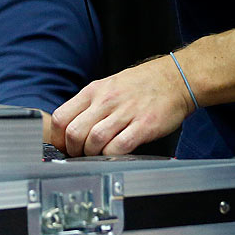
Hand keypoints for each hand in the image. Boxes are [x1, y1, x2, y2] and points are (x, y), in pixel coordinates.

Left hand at [50, 55, 196, 156]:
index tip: (63, 147)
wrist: (176, 78)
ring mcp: (125, 113)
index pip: (61, 117)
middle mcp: (106, 100)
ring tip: (98, 156)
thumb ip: (90, 105)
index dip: (57, 139)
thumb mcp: (109, 86)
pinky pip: (118, 147)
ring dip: (92, 155)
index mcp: (94, 91)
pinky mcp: (143, 125)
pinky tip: (115, 155)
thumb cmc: (143, 84)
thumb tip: (71, 129)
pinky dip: (112, 156)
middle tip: (80, 156)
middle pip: (74, 133)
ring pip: (94, 141)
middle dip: (73, 151)